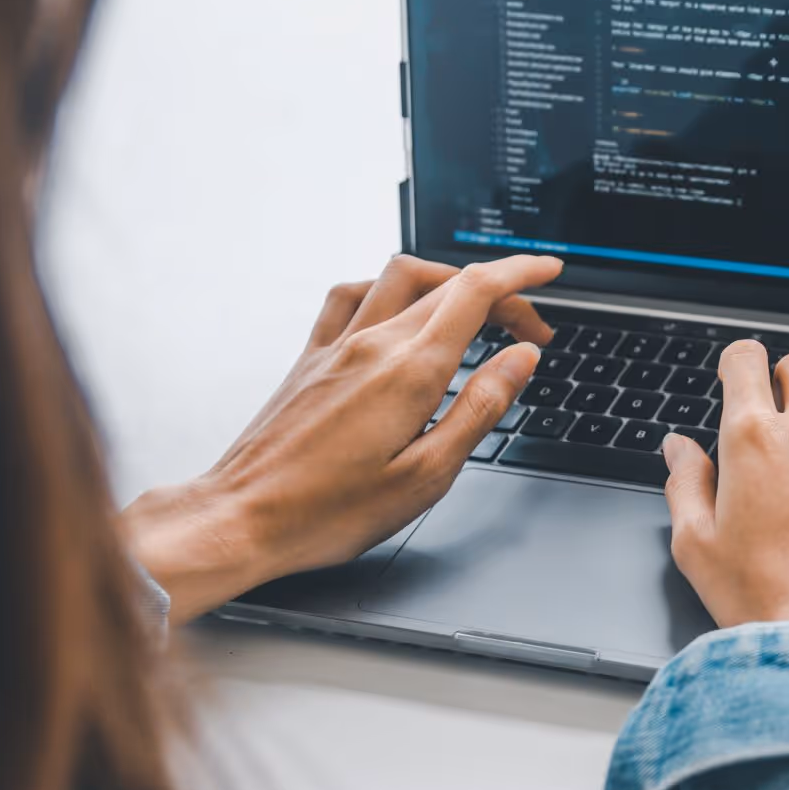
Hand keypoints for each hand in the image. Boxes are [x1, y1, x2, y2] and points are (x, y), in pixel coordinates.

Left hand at [122, 254, 563, 622]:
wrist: (240, 519)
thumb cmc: (327, 512)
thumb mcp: (427, 475)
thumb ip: (480, 407)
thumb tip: (519, 360)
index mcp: (408, 372)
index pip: (475, 292)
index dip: (520, 273)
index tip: (548, 270)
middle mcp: (371, 345)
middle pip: (447, 285)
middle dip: (499, 293)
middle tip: (528, 328)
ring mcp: (335, 347)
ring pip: (400, 278)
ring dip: (446, 279)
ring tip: (472, 306)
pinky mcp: (310, 359)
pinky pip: (350, 297)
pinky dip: (387, 290)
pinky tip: (396, 309)